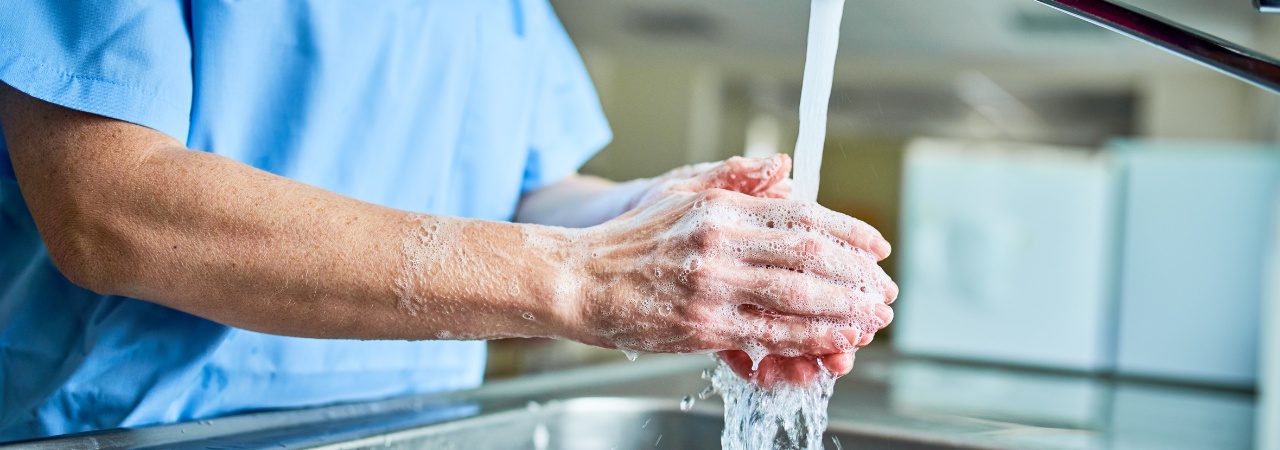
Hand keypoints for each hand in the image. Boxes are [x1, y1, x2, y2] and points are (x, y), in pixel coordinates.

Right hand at [628, 155, 895, 386]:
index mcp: (720, 207)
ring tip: (872, 319)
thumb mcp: (681, 194)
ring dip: (845, 309)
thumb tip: (784, 166)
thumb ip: (734, 180)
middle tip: (885, 289)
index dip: (848, 232)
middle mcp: (720, 242)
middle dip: (858, 275)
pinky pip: (771, 333)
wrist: (578, 281)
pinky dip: (810, 338)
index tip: (877, 247)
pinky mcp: (703, 326)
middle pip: (811, 254)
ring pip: (799, 296)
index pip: (802, 213)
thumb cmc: (630, 242)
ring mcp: (712, 286)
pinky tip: (834, 341)